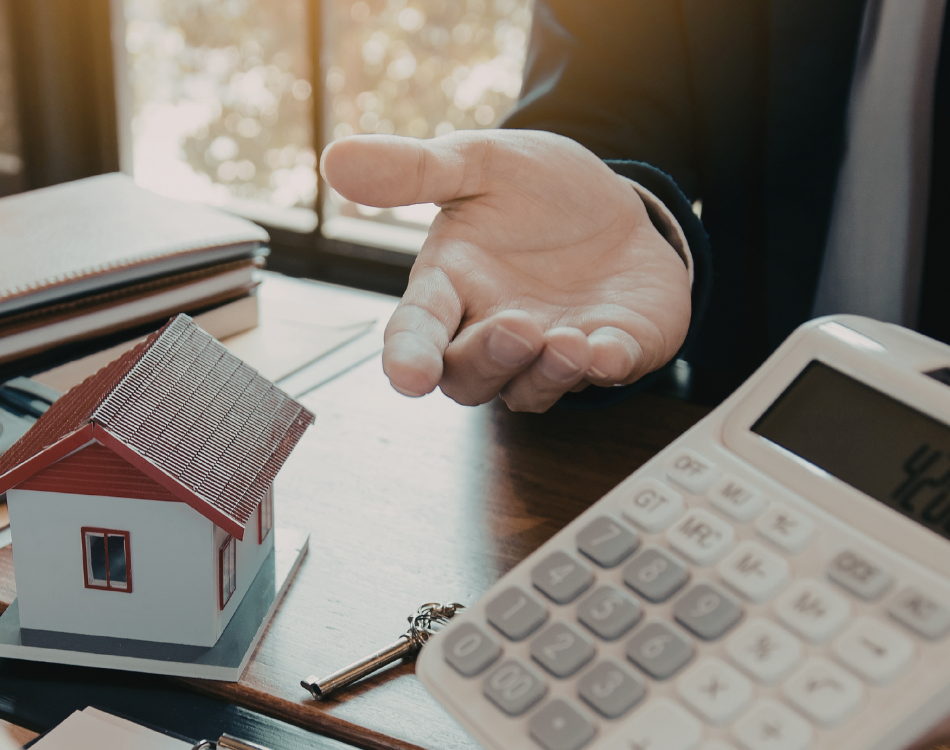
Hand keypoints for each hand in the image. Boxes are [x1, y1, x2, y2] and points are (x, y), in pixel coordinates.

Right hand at [321, 129, 691, 410]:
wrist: (614, 201)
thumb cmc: (535, 192)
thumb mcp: (478, 164)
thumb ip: (413, 169)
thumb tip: (334, 158)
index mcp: (450, 288)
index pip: (415, 331)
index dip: (408, 356)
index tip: (409, 376)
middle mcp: (491, 332)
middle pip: (469, 377)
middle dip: (491, 359)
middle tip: (519, 329)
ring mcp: (549, 353)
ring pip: (530, 391)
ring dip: (546, 375)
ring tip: (570, 342)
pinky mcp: (609, 351)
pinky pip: (605, 375)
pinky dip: (608, 368)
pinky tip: (610, 351)